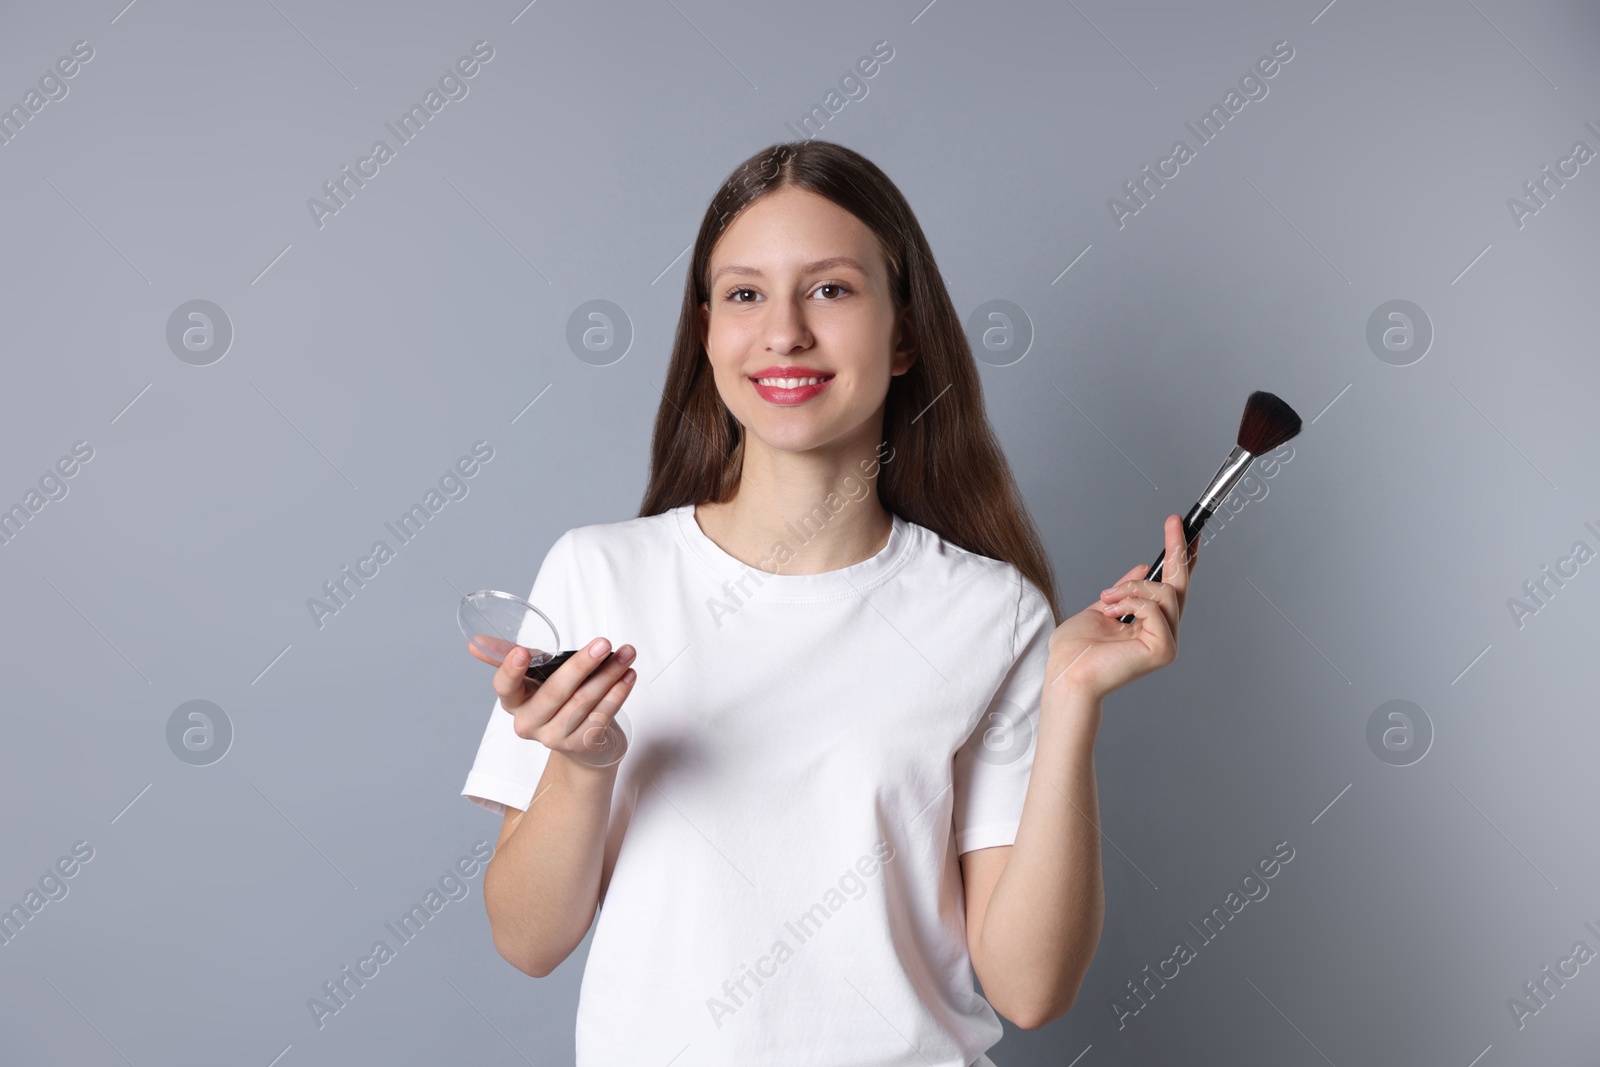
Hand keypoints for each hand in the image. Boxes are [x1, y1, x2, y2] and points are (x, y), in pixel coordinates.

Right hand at [482, 636, 637, 767]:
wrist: (580, 742)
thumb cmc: (555, 698)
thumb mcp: (533, 676)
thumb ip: (510, 656)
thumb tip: (475, 641)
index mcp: (513, 702)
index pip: (504, 687)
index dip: (511, 670)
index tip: (523, 652)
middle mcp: (528, 723)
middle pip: (555, 691)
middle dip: (582, 665)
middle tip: (604, 643)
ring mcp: (554, 738)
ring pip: (584, 701)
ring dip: (609, 674)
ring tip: (627, 653)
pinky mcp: (579, 745)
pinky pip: (602, 715)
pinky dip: (618, 693)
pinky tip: (628, 675)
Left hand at [1043, 514, 1197, 705]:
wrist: (1066, 674)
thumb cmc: (1076, 650)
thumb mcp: (1102, 607)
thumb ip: (1126, 591)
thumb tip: (1145, 568)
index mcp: (1150, 625)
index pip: (1172, 587)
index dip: (1181, 558)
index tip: (1182, 529)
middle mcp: (1163, 633)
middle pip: (1179, 585)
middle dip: (1177, 549)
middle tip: (1173, 522)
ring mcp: (1166, 642)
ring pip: (1166, 592)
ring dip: (1131, 588)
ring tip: (1107, 599)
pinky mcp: (1164, 649)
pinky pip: (1154, 608)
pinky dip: (1130, 603)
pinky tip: (1112, 613)